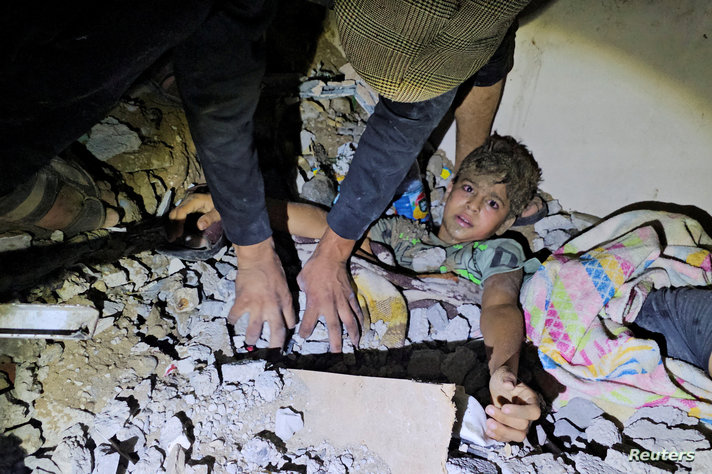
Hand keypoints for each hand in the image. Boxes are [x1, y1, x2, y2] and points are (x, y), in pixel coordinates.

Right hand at [167, 190, 220, 241]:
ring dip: (173, 225)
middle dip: (172, 226)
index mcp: (195, 200)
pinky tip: (177, 231)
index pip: (181, 211)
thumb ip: (210, 218)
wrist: (223, 198)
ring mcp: (187, 203)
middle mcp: (188, 200)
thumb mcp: (218, 212)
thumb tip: (199, 226)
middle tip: (173, 238)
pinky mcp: (188, 207)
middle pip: (175, 212)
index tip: (178, 234)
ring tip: (173, 237)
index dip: (178, 223)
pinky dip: (176, 223)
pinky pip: (179, 214)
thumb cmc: (220, 205)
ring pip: (175, 213)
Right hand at [228, 239, 295, 348]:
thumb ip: (284, 301)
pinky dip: (233, 320)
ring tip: (250, 342)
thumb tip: (284, 314)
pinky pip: (235, 317)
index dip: (287, 332)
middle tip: (271, 354)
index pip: (289, 323)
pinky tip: (232, 321)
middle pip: (276, 332)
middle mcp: (273, 307)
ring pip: (255, 330)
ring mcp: (257, 306)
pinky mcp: (242, 302)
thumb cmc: (273, 269)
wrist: (258, 258)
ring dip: (252, 338)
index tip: (282, 337)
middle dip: (274, 346)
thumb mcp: (284, 286)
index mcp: (285, 302)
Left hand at [296, 228, 362, 351]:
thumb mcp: (301, 282)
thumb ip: (303, 295)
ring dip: (353, 334)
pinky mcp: (351, 297)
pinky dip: (360, 321)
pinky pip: (357, 311)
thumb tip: (303, 299)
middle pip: (334, 328)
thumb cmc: (313, 269)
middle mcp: (329, 305)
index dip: (305, 332)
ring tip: (355, 345)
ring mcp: (342, 301)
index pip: (308, 323)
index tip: (303, 337)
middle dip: (335, 342)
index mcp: (314, 302)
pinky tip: (362, 328)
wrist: (330, 257)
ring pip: (350, 322)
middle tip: (336, 353)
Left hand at [485, 365, 540, 442]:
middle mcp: (529, 416)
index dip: (520, 413)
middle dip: (504, 419)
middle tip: (488, 408)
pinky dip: (497, 437)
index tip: (504, 407)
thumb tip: (509, 384)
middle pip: (523, 425)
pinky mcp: (510, 430)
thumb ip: (508, 377)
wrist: (497, 386)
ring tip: (488, 422)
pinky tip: (487, 430)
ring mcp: (520, 425)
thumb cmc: (503, 379)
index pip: (534, 412)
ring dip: (502, 432)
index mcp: (532, 401)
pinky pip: (507, 439)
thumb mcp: (504, 374)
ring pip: (518, 436)